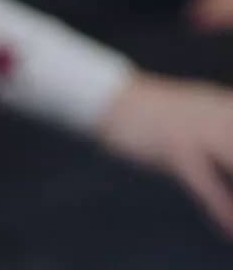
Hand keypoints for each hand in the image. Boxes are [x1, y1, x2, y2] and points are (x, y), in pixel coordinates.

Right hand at [97, 73, 232, 237]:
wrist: (109, 100)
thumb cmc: (159, 114)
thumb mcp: (203, 111)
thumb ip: (227, 124)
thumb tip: (230, 143)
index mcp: (230, 107)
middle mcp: (221, 116)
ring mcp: (199, 133)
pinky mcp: (176, 151)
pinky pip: (207, 186)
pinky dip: (222, 210)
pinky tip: (230, 230)